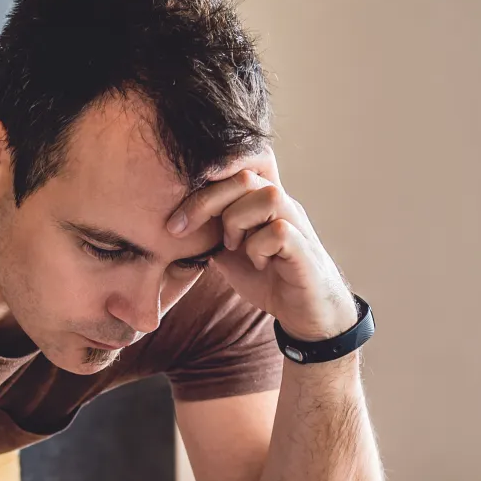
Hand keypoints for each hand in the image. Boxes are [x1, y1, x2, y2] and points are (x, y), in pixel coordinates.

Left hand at [167, 151, 358, 341]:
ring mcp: (296, 224)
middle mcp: (281, 205)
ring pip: (267, 196)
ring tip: (232, 246)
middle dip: (206, 201)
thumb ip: (210, 233)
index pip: (236, 168)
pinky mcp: (304, 250)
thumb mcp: (228, 254)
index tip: (176, 208)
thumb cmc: (268, 279)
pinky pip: (280, 232)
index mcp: (260, 201)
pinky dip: (258, 248)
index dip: (206, 176)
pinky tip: (258, 263)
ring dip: (237, 221)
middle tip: (180, 228)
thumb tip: (178, 221)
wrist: (304, 312)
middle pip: (245, 177)